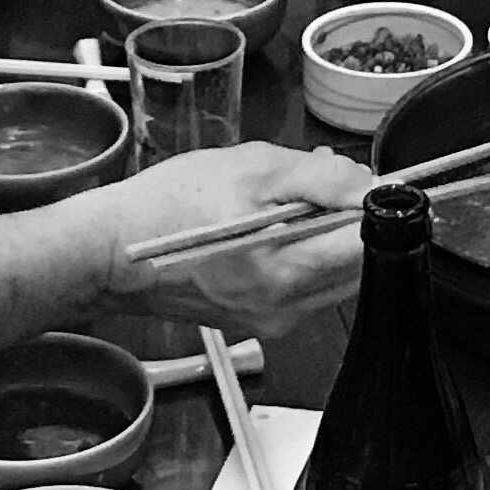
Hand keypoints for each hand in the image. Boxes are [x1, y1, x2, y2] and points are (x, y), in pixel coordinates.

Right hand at [94, 142, 372, 338]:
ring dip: (326, 235)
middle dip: (351, 220)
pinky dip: (301, 252)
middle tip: (319, 183)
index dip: (378, 210)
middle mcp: (287, 308)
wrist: (111, 253)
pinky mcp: (260, 320)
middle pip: (359, 265)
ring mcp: (274, 320)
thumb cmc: (166, 208)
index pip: (371, 248)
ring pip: (334, 275)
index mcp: (288, 272)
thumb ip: (321, 178)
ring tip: (283, 202)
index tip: (367, 185)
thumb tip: (371, 186)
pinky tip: (267, 227)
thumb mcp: (251, 168)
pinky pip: (304, 284)